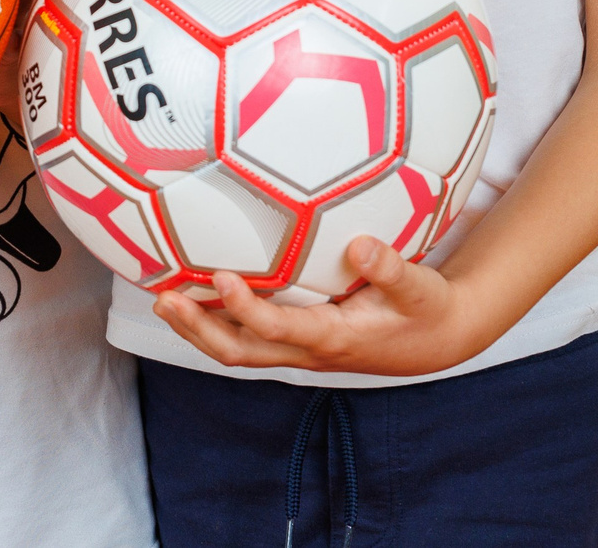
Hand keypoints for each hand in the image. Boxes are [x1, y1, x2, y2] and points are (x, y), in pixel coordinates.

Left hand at [152, 236, 492, 375]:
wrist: (435, 339)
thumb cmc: (425, 309)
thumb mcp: (419, 287)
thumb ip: (390, 268)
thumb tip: (360, 246)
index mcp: (334, 337)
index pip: (280, 329)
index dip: (247, 308)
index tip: (221, 276)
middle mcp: (308, 351)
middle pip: (242, 351)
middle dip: (199, 329)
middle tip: (165, 297)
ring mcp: (299, 350)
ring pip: (238, 350)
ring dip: (198, 329)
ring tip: (163, 300)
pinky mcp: (296, 343)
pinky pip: (248, 339)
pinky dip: (215, 323)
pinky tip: (194, 298)